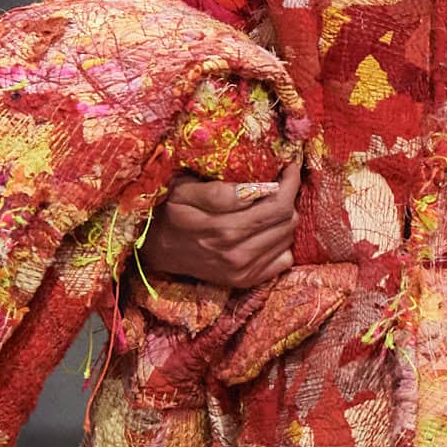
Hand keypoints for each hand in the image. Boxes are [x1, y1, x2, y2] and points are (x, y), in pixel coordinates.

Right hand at [140, 156, 300, 288]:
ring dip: (284, 218)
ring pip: (288, 237)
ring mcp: (243, 271)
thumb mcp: (184, 190)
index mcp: (225, 229)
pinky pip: (285, 259)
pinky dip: (281, 242)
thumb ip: (219, 192)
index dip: (289, 181)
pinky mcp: (246, 280)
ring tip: (268, 204)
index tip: (287, 167)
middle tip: (279, 183)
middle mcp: (237, 254)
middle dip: (289, 197)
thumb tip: (255, 190)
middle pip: (288, 220)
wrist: (157, 248)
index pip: (278, 204)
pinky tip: (265, 230)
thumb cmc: (171, 211)